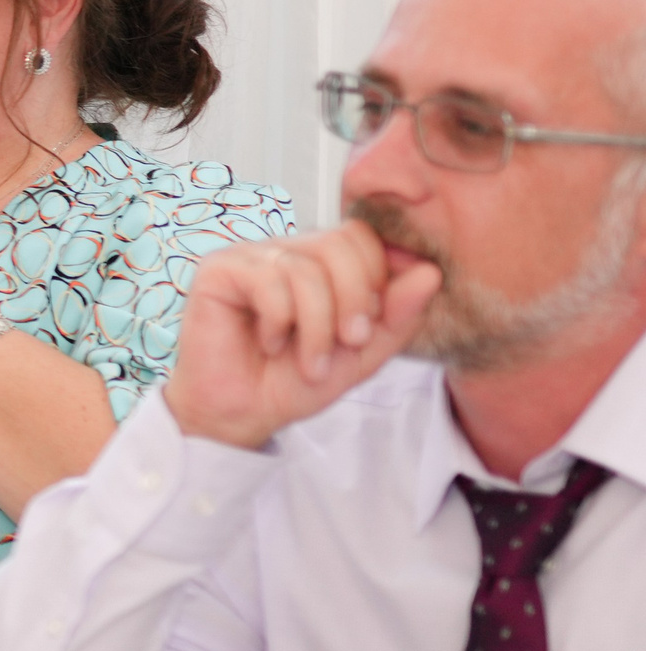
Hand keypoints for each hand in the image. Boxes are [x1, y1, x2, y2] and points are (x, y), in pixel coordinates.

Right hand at [163, 220, 442, 449]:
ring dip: (317, 326)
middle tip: (350, 343)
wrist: (241, 414)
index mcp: (319, 262)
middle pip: (339, 242)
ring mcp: (250, 256)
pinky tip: (269, 344)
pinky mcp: (219, 270)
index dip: (376, 277)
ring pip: (306, 269)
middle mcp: (286, 250)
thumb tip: (430, 273)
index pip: (361, 236)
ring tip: (309, 363)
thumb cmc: (293, 382)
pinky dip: (279, 323)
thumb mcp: (361, 355)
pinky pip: (268, 280)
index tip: (367, 327)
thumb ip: (397, 317)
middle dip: (354, 299)